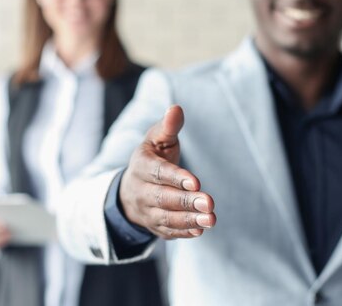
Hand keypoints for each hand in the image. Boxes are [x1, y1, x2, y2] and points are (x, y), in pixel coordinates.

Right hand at [120, 105, 215, 239]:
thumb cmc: (153, 157)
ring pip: (166, 218)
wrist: (131, 189)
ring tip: (211, 218)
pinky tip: (200, 229)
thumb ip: (168, 126)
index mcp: (141, 165)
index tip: (196, 182)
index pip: (158, 173)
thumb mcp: (157, 139)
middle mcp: (141, 190)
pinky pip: (168, 232)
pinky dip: (183, 232)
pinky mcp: (155, 226)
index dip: (176, 178)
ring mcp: (147, 211)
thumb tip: (176, 108)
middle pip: (162, 198)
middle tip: (209, 202)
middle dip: (186, 201)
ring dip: (189, 220)